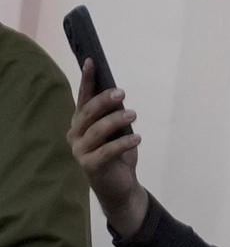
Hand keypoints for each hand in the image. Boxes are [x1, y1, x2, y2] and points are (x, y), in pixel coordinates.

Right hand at [65, 84, 150, 237]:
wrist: (120, 185)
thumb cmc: (118, 153)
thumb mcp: (118, 130)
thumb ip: (115, 114)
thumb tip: (119, 94)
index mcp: (81, 123)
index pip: (83, 98)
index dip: (87, 80)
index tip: (91, 61)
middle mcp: (75, 135)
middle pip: (87, 113)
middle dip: (104, 100)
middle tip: (122, 92)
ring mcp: (80, 151)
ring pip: (96, 131)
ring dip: (116, 120)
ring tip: (134, 114)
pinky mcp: (89, 166)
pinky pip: (106, 151)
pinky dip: (123, 143)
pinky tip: (137, 138)